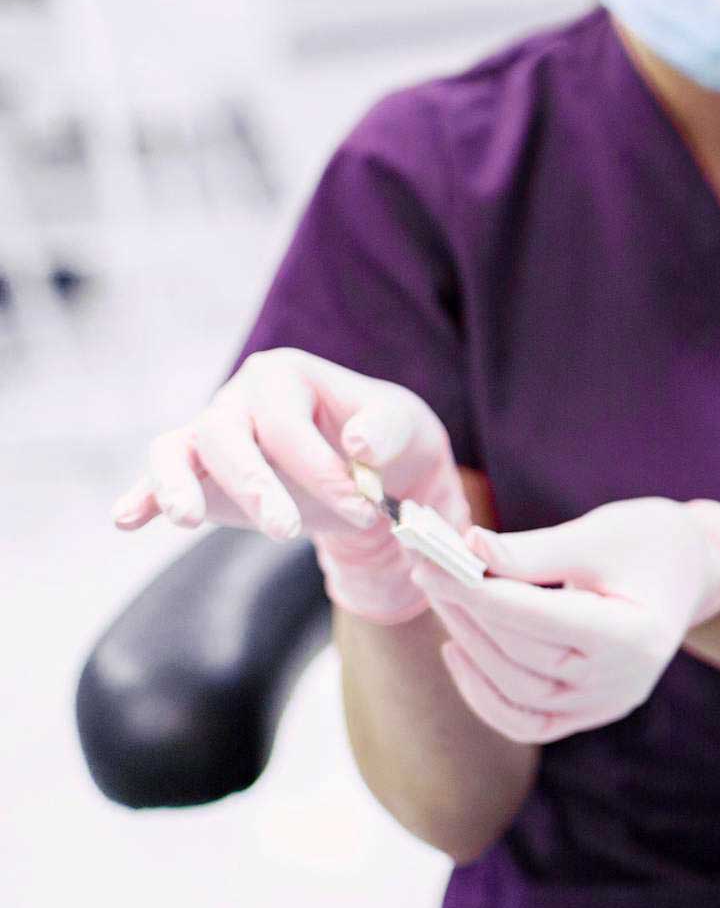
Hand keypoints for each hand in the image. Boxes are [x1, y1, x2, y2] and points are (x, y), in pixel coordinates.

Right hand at [111, 348, 471, 623]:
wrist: (371, 468)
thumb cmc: (385, 437)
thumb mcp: (403, 426)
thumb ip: (385, 430)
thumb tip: (357, 445)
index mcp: (286, 374)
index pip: (287, 425)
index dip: (321, 472)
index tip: (364, 510)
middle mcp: (240, 397)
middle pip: (226, 436)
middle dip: (256, 487)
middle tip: (289, 533)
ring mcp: (211, 432)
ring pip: (177, 451)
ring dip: (178, 486)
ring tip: (186, 519)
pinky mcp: (197, 473)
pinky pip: (160, 477)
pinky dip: (140, 498)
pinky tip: (128, 520)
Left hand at [418, 497, 719, 744]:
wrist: (692, 574)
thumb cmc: (651, 543)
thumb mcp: (599, 534)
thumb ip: (533, 550)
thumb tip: (466, 547)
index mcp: (634, 635)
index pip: (535, 618)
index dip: (477, 590)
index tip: (432, 562)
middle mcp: (621, 682)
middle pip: (520, 656)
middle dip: (466, 610)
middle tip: (427, 569)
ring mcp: (605, 705)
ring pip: (515, 692)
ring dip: (469, 645)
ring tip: (443, 598)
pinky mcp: (588, 713)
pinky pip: (525, 721)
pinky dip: (484, 695)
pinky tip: (459, 651)